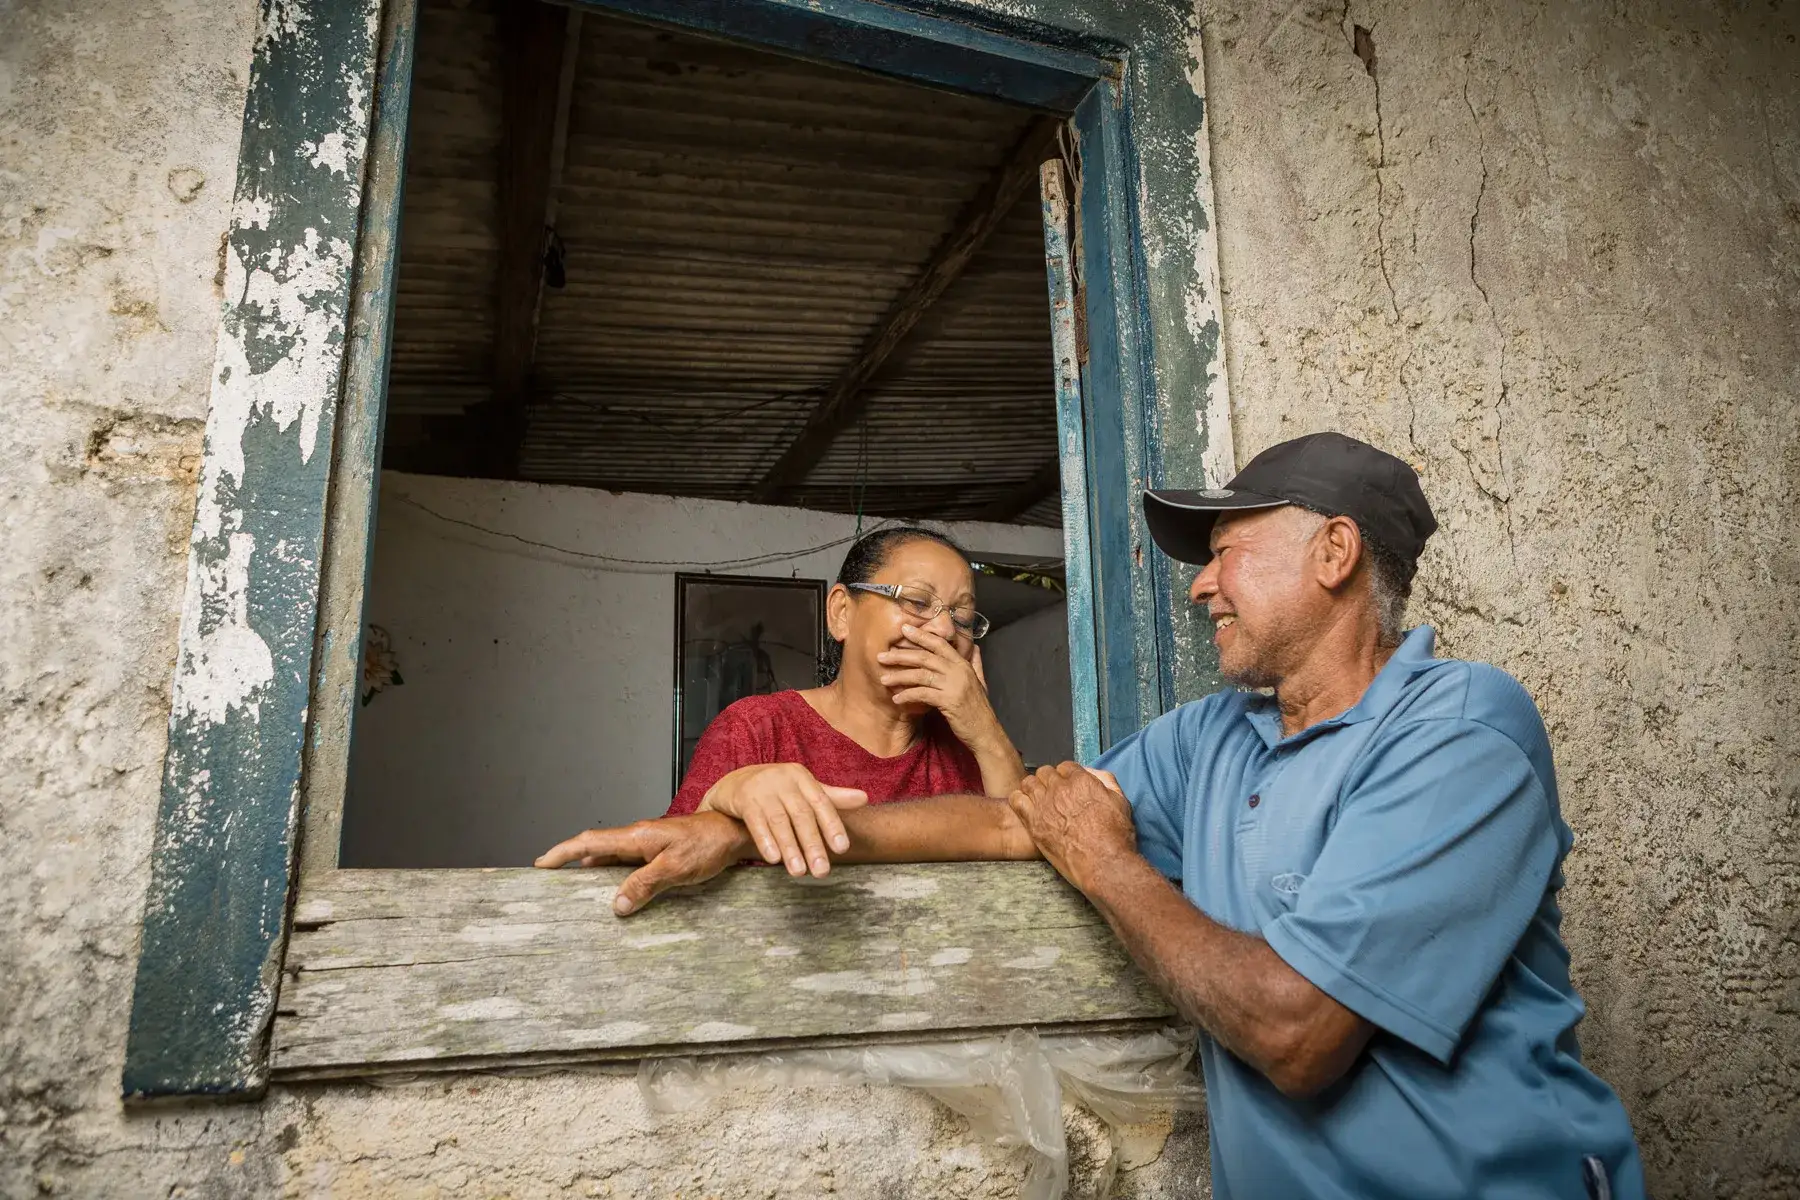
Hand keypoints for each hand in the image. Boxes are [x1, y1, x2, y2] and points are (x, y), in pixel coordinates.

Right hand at [535, 813, 753, 914]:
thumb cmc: (707, 846)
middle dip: (568, 859)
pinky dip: (612, 873)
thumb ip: (645, 884)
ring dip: (589, 867)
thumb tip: (617, 904)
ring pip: (609, 855)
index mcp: (636, 836)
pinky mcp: (657, 851)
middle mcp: (637, 837)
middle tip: (548, 875)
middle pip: (594, 846)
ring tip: (572, 886)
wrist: (731, 833)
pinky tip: (611, 888)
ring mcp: (646, 843)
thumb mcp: (675, 868)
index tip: (541, 863)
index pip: (590, 841)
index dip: (563, 852)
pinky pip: (626, 862)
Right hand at [700, 763, 866, 877]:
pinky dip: (765, 840)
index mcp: (802, 778)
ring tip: (799, 872)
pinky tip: (773, 859)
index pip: (821, 803)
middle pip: (802, 816)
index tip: (842, 849)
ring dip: (790, 848)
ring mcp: (762, 789)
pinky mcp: (743, 799)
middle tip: (822, 871)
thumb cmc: (777, 790)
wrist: (734, 782)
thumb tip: (865, 798)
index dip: (832, 826)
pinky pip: (756, 822)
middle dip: (813, 845)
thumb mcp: (803, 790)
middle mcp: (784, 780)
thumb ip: (832, 797)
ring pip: (780, 822)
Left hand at [877, 624, 1000, 746]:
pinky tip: (897, 699)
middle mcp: (958, 671)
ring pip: (920, 674)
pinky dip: (908, 695)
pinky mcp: (949, 701)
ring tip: (883, 679)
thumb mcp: (980, 682)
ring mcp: (954, 685)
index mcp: (963, 664)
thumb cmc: (979, 709)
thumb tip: (975, 647)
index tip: (904, 628)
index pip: (939, 643)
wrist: (986, 732)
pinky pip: (922, 694)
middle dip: (901, 655)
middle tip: (882, 656)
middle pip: (924, 657)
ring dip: (899, 676)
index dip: (921, 635)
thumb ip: (976, 663)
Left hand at [1006, 762, 1136, 892]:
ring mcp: (1044, 805)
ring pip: (1029, 783)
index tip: (1068, 785)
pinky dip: (1020, 800)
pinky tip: (1027, 808)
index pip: (1065, 767)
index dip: (1067, 776)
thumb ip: (1106, 781)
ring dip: (1034, 788)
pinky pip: (1017, 800)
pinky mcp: (1033, 823)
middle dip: (1050, 780)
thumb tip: (1092, 774)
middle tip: (1054, 794)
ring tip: (1040, 800)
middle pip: (1046, 773)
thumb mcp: (1120, 802)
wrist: (1103, 864)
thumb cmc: (1114, 837)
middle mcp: (1060, 789)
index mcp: (1081, 781)